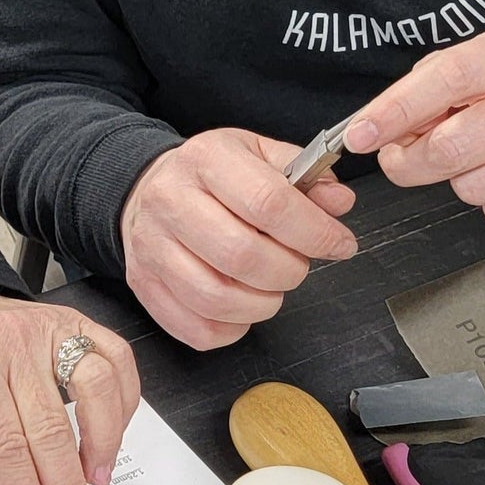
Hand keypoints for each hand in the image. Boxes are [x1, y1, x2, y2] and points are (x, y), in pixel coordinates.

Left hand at [0, 293, 140, 484]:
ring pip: (95, 387)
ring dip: (103, 445)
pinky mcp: (74, 321)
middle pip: (51, 428)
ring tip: (96, 481)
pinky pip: (116, 358)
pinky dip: (123, 402)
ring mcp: (47, 327)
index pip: (7, 448)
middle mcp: (11, 343)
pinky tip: (111, 435)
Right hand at [120, 130, 357, 350]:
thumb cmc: (210, 177)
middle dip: (289, 271)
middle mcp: (170, 200)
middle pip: (243, 255)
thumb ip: (304, 175)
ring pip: (218, 299)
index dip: (315, 232)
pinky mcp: (145, 285)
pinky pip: (199, 330)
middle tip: (297, 264)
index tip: (339, 243)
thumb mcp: (258, 154)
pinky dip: (233, 327)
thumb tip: (339, 201)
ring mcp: (152, 247)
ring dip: (263, 303)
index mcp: (206, 160)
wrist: (148, 189)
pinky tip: (242, 304)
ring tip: (270, 286)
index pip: (268, 202)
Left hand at [345, 30, 484, 227]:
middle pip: (453, 148)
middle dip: (411, 161)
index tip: (360, 134)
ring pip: (474, 188)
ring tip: (476, 155)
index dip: (397, 110)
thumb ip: (420, 93)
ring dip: (457, 179)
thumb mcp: (466, 67)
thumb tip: (379, 131)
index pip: (448, 79)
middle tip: (402, 156)